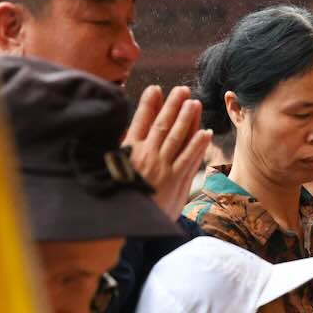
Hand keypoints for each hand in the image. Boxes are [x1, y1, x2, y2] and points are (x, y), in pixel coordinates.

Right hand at [124, 86, 212, 220]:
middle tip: (182, 90)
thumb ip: (114, 155)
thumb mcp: (106, 173)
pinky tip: (206, 132)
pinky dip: (198, 144)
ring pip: (177, 137)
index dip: (148, 104)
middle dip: (173, 105)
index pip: (139, 122)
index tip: (155, 90)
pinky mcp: (175, 180)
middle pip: (162, 124)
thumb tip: (118, 139)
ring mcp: (162, 167)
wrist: (124, 222)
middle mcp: (146, 155)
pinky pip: (189, 158)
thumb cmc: (115, 200)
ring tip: (195, 103)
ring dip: (187, 118)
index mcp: (127, 152)